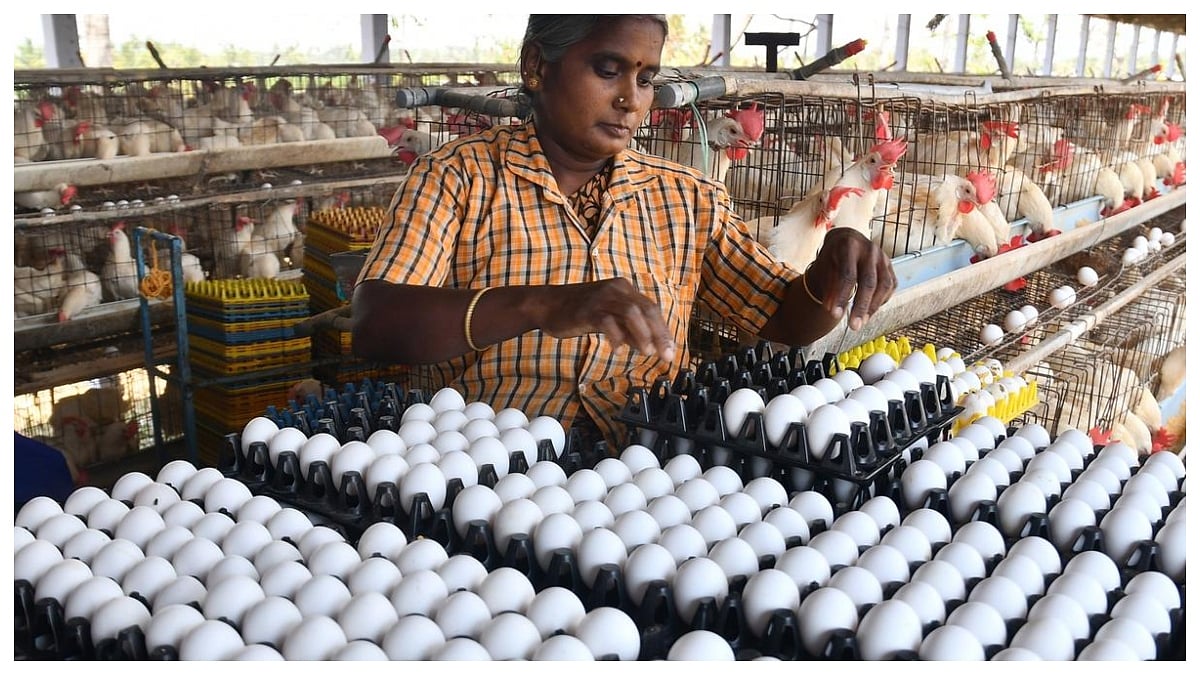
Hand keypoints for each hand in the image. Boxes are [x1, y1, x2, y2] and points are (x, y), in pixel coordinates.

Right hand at [539, 278, 676, 360]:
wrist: (546, 305)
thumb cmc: (579, 312)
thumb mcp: (609, 318)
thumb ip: (628, 329)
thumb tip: (648, 346)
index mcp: (624, 289)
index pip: (651, 308)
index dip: (663, 330)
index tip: (670, 349)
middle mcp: (616, 289)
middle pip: (646, 309)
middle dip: (659, 334)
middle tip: (666, 355)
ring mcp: (601, 298)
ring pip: (631, 313)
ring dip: (642, 334)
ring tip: (646, 352)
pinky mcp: (587, 309)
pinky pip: (607, 322)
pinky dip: (616, 337)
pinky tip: (618, 350)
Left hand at [806, 228, 896, 330]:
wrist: (846, 241)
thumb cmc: (833, 257)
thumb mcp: (825, 269)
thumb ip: (829, 289)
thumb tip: (833, 311)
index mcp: (849, 246)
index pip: (847, 275)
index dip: (841, 297)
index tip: (835, 315)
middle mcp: (869, 249)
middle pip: (869, 282)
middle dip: (861, 307)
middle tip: (854, 326)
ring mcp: (883, 257)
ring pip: (884, 285)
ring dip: (873, 307)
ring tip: (861, 321)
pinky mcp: (891, 265)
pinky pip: (890, 286)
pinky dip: (881, 300)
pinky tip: (870, 309)